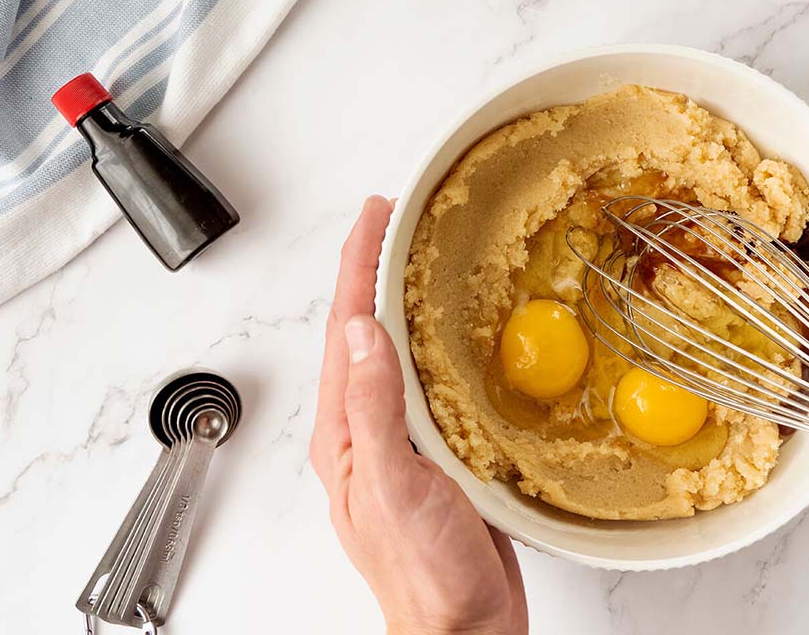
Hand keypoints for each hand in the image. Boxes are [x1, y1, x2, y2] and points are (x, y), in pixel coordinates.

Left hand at [310, 196, 527, 634]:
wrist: (463, 628)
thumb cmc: (424, 574)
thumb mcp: (392, 486)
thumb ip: (374, 410)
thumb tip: (362, 332)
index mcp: (345, 433)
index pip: (346, 329)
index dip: (358, 265)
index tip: (375, 215)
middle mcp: (366, 431)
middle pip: (366, 332)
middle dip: (376, 271)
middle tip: (397, 220)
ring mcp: (401, 443)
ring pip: (398, 354)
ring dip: (407, 303)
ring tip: (424, 259)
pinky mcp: (437, 456)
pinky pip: (432, 384)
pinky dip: (442, 346)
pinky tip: (462, 337)